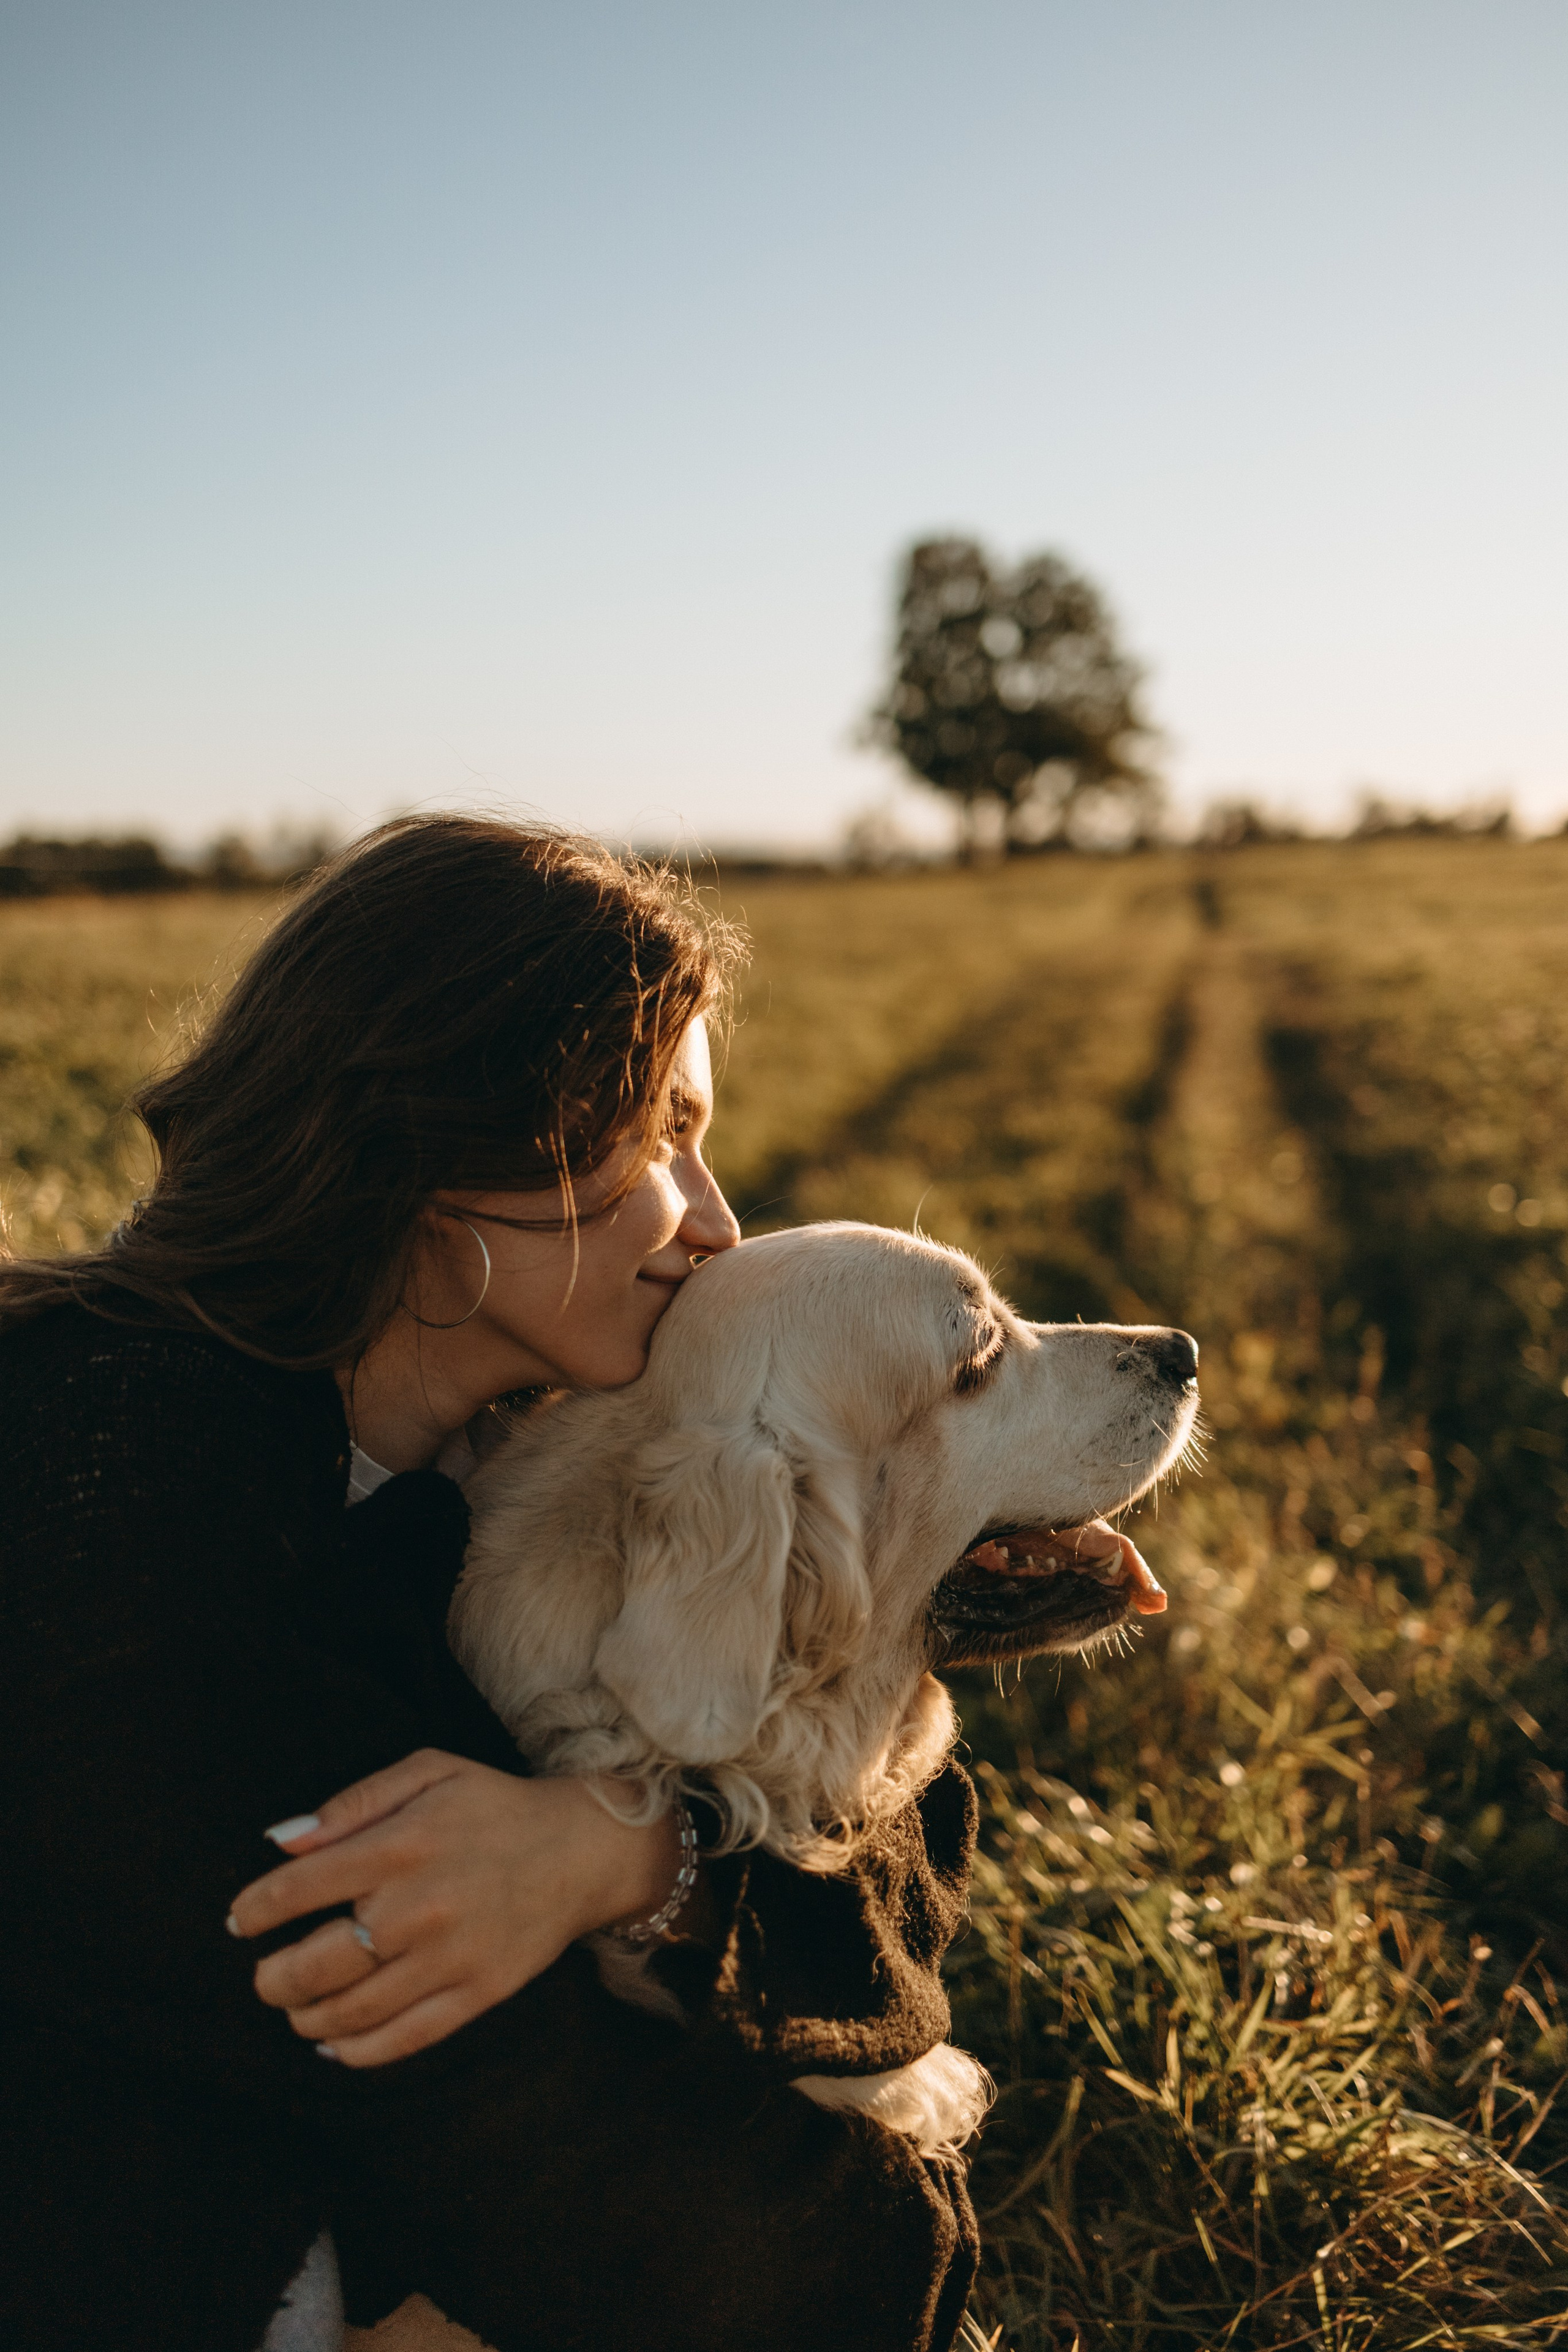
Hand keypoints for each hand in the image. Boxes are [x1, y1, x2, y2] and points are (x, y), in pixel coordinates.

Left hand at [226, 1750, 685, 2065]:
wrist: (581, 1849)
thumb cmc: (492, 1806)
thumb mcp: (427, 1771)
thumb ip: (352, 1803)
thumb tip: (282, 1842)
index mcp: (401, 1845)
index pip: (299, 1888)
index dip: (256, 1910)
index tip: (241, 1920)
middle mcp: (419, 1907)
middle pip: (315, 1965)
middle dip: (273, 1978)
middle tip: (265, 1975)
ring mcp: (449, 1958)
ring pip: (351, 2012)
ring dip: (305, 2016)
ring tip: (294, 2007)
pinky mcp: (476, 1995)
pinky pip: (401, 2039)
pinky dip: (354, 2051)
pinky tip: (332, 2043)